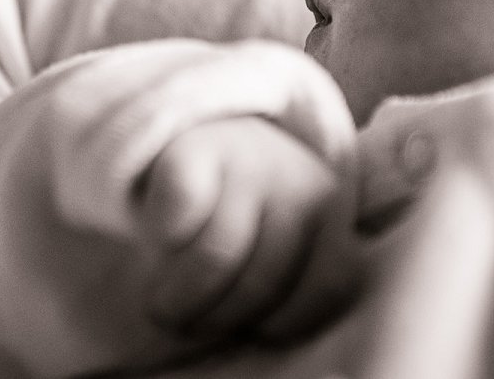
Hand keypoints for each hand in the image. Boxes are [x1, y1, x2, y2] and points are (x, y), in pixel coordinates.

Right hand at [133, 115, 362, 344]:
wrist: (202, 138)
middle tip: (192, 324)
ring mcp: (246, 158)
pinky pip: (177, 221)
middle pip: (264, 281)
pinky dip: (164, 242)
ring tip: (166, 305)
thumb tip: (310, 368)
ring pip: (217, 257)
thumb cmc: (246, 220)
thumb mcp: (288, 249)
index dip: (282, 323)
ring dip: (180, 298)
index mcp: (332, 214)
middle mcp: (298, 179)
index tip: (253, 328)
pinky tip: (161, 243)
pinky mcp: (191, 150)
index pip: (327, 287)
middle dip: (219, 318)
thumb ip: (298, 288)